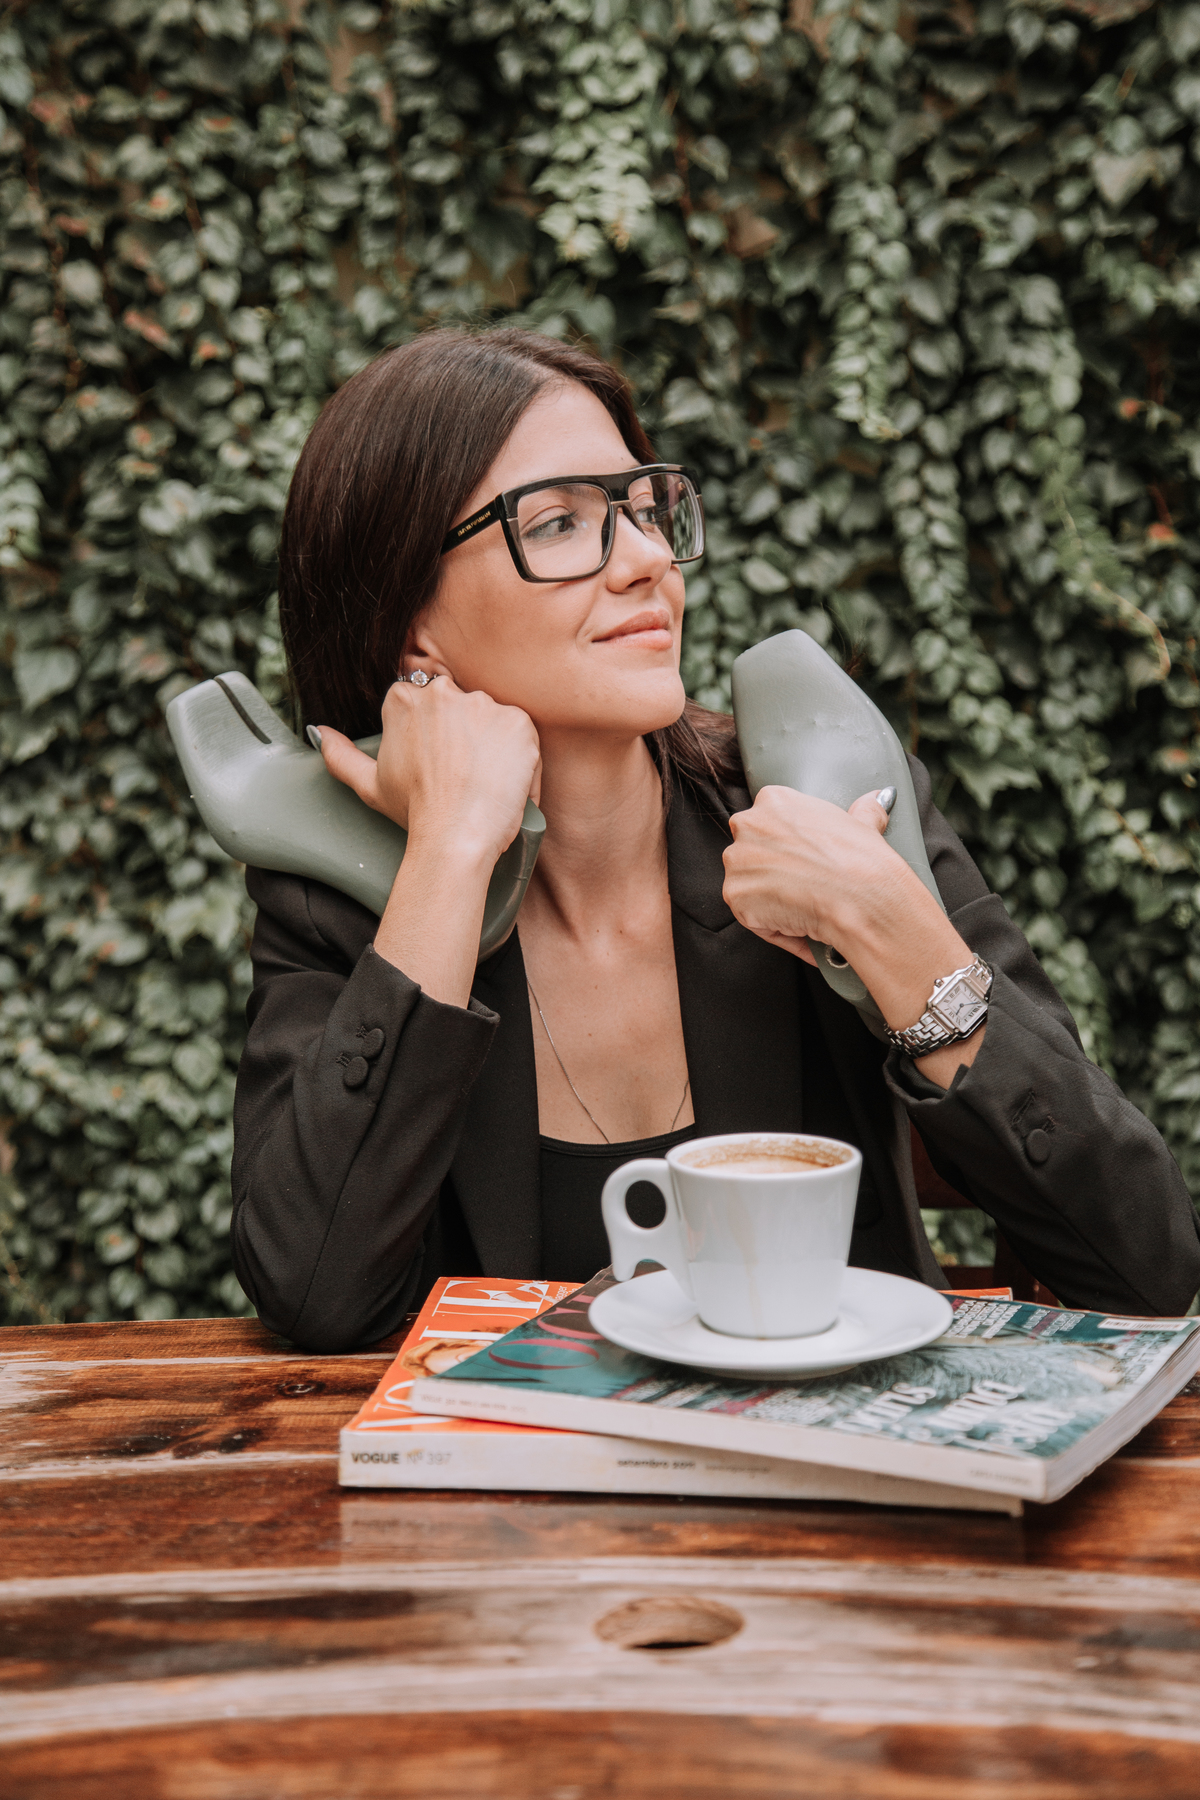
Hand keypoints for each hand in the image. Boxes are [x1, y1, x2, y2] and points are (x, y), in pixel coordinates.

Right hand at [314, 670, 541, 870]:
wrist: (455, 834)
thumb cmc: (413, 811)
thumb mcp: (368, 782)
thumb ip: (340, 753)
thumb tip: (319, 732)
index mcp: (404, 698)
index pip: (427, 704)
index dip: (436, 737)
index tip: (439, 763)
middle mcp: (443, 691)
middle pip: (460, 708)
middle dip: (464, 738)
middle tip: (462, 777)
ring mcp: (483, 704)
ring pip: (492, 721)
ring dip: (492, 748)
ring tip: (483, 785)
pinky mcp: (518, 721)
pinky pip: (522, 736)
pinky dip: (520, 761)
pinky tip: (504, 786)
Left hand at [723, 784, 985, 1088]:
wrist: (876, 909)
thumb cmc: (880, 872)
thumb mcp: (871, 832)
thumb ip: (862, 816)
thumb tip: (875, 801)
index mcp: (780, 798)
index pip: (767, 826)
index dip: (793, 856)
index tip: (817, 874)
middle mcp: (750, 824)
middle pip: (752, 858)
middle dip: (779, 881)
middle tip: (818, 899)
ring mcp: (739, 862)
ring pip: (750, 892)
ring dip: (779, 909)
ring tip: (819, 915)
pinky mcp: (737, 900)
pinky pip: (754, 922)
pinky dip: (778, 933)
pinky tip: (808, 930)